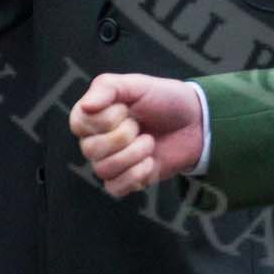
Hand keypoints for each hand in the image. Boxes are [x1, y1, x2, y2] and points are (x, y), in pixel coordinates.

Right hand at [70, 73, 205, 197]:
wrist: (194, 123)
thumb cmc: (164, 100)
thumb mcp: (138, 84)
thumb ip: (108, 88)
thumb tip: (85, 106)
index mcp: (94, 115)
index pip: (79, 123)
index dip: (105, 119)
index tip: (126, 108)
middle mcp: (96, 140)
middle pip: (90, 149)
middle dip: (123, 136)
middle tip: (140, 126)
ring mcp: (109, 162)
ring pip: (103, 169)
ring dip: (134, 154)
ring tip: (149, 141)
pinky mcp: (124, 181)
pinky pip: (115, 188)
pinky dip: (136, 174)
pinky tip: (150, 161)